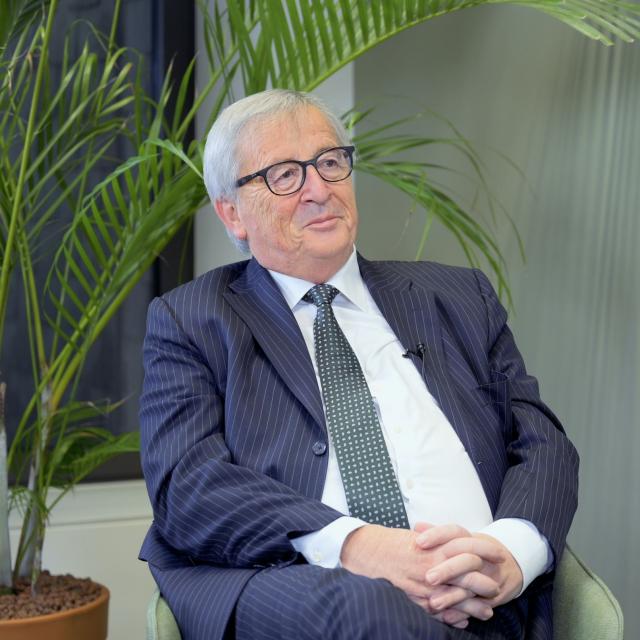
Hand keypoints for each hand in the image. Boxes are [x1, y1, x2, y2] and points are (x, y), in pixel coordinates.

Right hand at [339, 523, 502, 623]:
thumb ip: (439, 540)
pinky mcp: (418, 599)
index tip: (498, 557)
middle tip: (496, 588)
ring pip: (458, 599)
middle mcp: (434, 565)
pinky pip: (441, 612)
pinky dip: (455, 617)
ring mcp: (427, 585)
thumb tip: (458, 542)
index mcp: (436, 545)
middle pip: (468, 577)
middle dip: (485, 585)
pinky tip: (464, 620)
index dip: (486, 553)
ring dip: (474, 607)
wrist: (371, 552)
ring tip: (486, 611)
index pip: (469, 549)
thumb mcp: (420, 535)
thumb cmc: (395, 542)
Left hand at [416, 525, 522, 626]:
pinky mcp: (492, 597)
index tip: (418, 542)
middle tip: (427, 578)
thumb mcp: (459, 539)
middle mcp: (481, 557)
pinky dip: (461, 613)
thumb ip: (438, 534)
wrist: (507, 565)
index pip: (454, 532)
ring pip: (472, 587)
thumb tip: (417, 526)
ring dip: (452, 596)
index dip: (436, 535)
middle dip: (447, 570)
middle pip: (466, 560)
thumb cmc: (473, 550)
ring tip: (433, 603)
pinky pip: (478, 607)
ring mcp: (488, 578)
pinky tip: (447, 617)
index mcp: (470, 539)